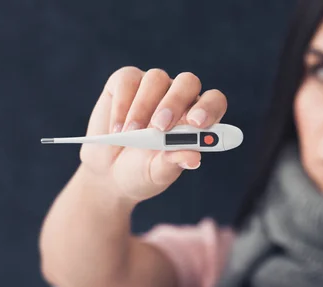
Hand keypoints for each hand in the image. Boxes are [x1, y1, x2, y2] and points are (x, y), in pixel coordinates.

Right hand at [79, 67, 227, 202]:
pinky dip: (121, 105)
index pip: (214, 101)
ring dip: (143, 107)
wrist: (108, 172)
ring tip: (130, 134)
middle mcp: (179, 97)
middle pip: (187, 82)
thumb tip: (194, 158)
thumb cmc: (142, 171)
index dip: (209, 108)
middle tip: (160, 127)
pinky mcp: (125, 82)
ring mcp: (154, 86)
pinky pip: (127, 81)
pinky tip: (117, 128)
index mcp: (197, 119)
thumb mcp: (158, 173)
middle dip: (175, 102)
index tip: (196, 124)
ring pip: (156, 79)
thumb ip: (174, 163)